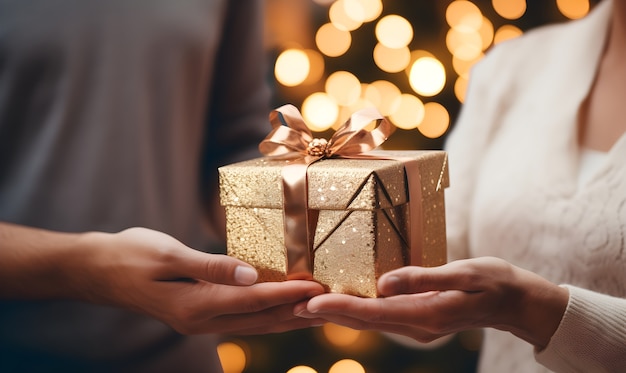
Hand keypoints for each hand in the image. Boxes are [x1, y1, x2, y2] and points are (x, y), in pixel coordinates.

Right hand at [72, 227, 325, 334]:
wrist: (99, 270)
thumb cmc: (131, 255)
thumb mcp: (168, 255)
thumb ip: (211, 267)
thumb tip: (252, 275)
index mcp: (195, 305)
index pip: (253, 301)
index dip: (288, 295)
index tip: (318, 288)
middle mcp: (202, 320)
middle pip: (261, 320)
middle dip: (298, 313)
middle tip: (333, 306)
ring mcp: (200, 322)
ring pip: (255, 323)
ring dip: (287, 318)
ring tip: (318, 312)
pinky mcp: (199, 314)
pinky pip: (242, 318)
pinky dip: (267, 313)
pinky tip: (282, 308)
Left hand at [295, 257, 567, 348]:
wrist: (516, 303)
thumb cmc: (494, 281)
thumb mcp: (464, 273)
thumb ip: (423, 278)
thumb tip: (383, 282)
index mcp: (426, 313)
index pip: (373, 311)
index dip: (339, 307)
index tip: (309, 302)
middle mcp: (417, 326)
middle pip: (364, 320)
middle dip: (328, 313)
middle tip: (293, 304)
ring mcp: (418, 326)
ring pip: (370, 321)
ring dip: (339, 314)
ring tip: (307, 304)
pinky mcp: (419, 320)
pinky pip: (381, 317)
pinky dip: (358, 311)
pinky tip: (343, 302)